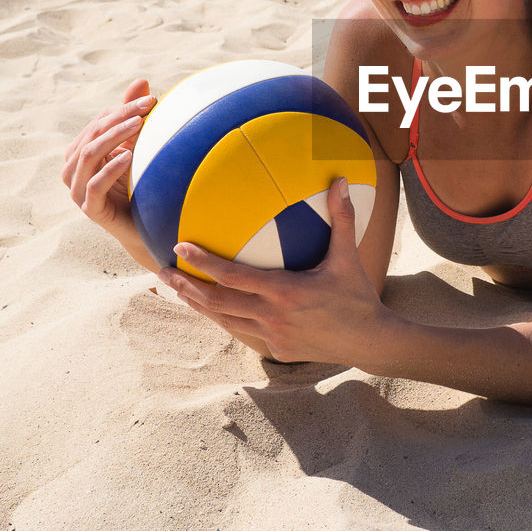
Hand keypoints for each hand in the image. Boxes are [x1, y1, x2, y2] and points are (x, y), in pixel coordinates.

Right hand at [62, 79, 155, 238]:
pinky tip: (131, 156)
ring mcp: (78, 190)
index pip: (99, 122)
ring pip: (89, 155)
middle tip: (148, 107)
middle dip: (120, 117)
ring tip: (139, 125)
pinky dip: (111, 168)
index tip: (152, 99)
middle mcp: (73, 169)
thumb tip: (141, 81)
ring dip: (114, 137)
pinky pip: (94, 184)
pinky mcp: (90, 209)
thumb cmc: (141, 185)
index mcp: (82, 152)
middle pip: (92, 134)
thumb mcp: (139, 148)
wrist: (146, 230)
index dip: (123, 108)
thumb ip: (134, 117)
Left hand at [158, 178, 384, 364]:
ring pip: (223, 320)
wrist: (369, 341)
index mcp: (284, 291)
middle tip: (161, 271)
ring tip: (177, 289)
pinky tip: (214, 307)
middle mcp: (272, 316)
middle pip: (216, 302)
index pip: (232, 276)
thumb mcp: (348, 256)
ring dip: (198, 304)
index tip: (180, 248)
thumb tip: (340, 181)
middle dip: (185, 287)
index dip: (203, 262)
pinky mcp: (276, 349)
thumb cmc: (358, 296)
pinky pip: (243, 330)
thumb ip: (342, 218)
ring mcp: (272, 336)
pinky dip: (224, 317)